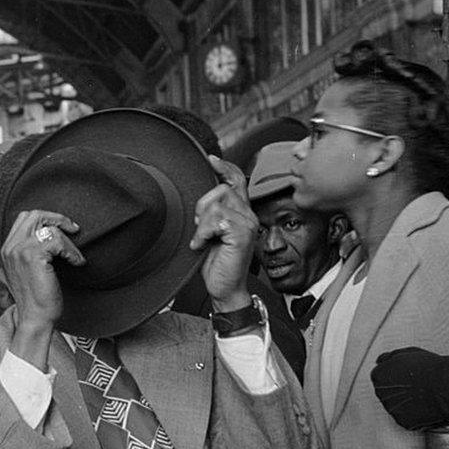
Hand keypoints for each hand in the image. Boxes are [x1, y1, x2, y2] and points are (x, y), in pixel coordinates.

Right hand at [1, 210, 84, 369]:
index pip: (24, 218)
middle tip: (73, 229)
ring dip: (68, 240)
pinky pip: (57, 241)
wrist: (35, 318)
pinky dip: (71, 251)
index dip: (46, 218)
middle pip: (34, 215)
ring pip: (49, 228)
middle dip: (57, 219)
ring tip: (75, 256)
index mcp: (7, 248)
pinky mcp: (33, 256)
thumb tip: (51, 234)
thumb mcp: (28, 270)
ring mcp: (20, 250)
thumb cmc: (36, 297)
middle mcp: (11, 247)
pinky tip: (76, 262)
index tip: (63, 227)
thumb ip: (31, 251)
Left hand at [189, 155, 256, 311]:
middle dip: (202, 206)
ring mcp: (248, 225)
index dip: (226, 168)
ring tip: (201, 239)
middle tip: (199, 227)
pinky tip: (202, 245)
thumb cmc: (216, 263)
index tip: (211, 160)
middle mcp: (249, 216)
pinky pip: (216, 220)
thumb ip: (212, 212)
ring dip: (202, 222)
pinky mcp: (242, 235)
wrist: (224, 288)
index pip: (238, 181)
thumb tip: (203, 194)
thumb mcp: (211, 231)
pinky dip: (203, 233)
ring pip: (217, 204)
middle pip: (222, 190)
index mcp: (242, 212)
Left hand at [371, 347, 448, 430]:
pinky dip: (415, 415)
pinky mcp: (404, 423)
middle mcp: (381, 394)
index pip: (379, 378)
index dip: (394, 377)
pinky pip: (406, 419)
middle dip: (398, 391)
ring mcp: (392, 410)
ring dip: (405, 403)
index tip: (405, 377)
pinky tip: (425, 406)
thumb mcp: (406, 353)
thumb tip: (381, 361)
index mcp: (379, 376)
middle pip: (386, 393)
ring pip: (396, 407)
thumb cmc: (432, 369)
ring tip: (422, 396)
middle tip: (416, 386)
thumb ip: (389, 358)